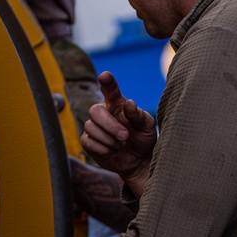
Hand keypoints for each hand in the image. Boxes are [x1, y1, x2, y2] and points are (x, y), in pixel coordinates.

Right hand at [81, 71, 155, 196]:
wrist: (139, 160)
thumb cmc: (143, 138)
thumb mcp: (147, 127)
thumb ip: (138, 115)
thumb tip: (129, 103)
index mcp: (117, 103)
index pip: (110, 89)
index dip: (107, 82)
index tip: (105, 76)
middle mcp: (103, 112)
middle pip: (95, 111)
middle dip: (110, 125)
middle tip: (125, 136)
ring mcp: (94, 127)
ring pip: (90, 127)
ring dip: (109, 139)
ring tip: (122, 145)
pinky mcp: (88, 142)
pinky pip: (89, 142)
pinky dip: (104, 149)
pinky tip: (113, 151)